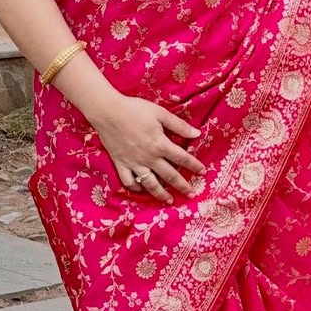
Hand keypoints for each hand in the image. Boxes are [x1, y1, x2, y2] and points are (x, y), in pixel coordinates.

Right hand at [89, 92, 204, 203]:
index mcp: (161, 145)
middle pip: (169, 176)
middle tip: (191, 194)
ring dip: (161, 194)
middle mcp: (149, 158)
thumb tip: (197, 133)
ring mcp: (134, 163)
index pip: (182, 159)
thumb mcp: (160, 113)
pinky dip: (136, 187)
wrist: (108, 112)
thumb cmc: (135, 109)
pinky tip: (142, 189)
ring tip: (169, 200)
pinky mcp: (121, 164)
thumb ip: (179, 125)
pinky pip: (129, 181)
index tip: (202, 172)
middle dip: (182, 186)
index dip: (194, 166)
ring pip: (150, 184)